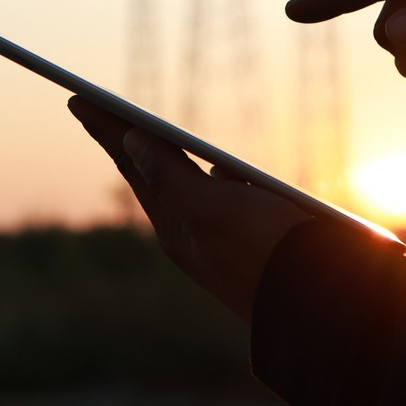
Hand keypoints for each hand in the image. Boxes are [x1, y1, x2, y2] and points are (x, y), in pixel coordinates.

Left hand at [68, 97, 311, 322]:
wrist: (328, 306)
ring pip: (180, 185)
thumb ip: (171, 176)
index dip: (105, 127)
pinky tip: (212, 169)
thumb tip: (132, 141)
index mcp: (177, 226)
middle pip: (147, 172)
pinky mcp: (251, 239)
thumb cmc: (271, 255)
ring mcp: (221, 237)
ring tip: (135, 136)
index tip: (77, 98)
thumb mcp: (216, 211)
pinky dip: (204, 174)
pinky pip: (217, 199)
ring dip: (157, 156)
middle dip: (120, 138)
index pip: (132, 163)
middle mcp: (192, 232)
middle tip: (92, 110)